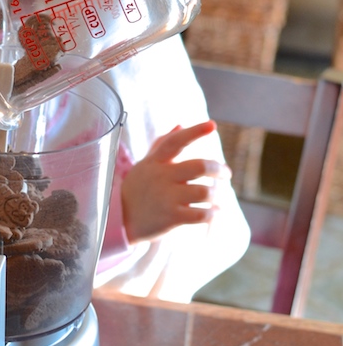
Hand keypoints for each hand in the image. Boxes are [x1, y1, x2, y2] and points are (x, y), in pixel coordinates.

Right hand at [121, 121, 231, 242]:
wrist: (120, 219)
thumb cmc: (137, 189)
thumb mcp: (145, 164)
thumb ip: (163, 144)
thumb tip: (180, 125)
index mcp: (156, 162)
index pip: (176, 141)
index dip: (195, 132)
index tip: (212, 125)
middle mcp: (162, 177)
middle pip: (199, 167)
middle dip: (218, 169)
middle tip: (226, 173)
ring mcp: (167, 198)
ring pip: (205, 192)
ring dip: (216, 195)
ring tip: (216, 198)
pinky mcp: (171, 217)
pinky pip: (202, 214)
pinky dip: (213, 213)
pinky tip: (214, 211)